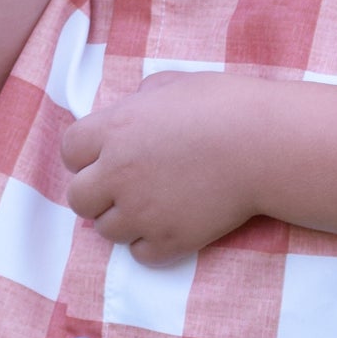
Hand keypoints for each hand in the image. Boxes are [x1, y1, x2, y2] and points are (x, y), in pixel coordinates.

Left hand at [61, 73, 262, 263]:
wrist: (267, 145)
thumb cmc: (226, 106)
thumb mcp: (175, 84)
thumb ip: (142, 98)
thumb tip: (134, 106)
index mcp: (114, 129)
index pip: (69, 151)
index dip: (86, 154)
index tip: (106, 156)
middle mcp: (118, 172)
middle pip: (78, 198)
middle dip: (97, 193)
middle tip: (126, 186)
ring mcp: (141, 211)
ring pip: (106, 230)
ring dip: (124, 220)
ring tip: (155, 205)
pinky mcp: (169, 240)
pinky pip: (139, 253)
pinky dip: (151, 244)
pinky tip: (172, 223)